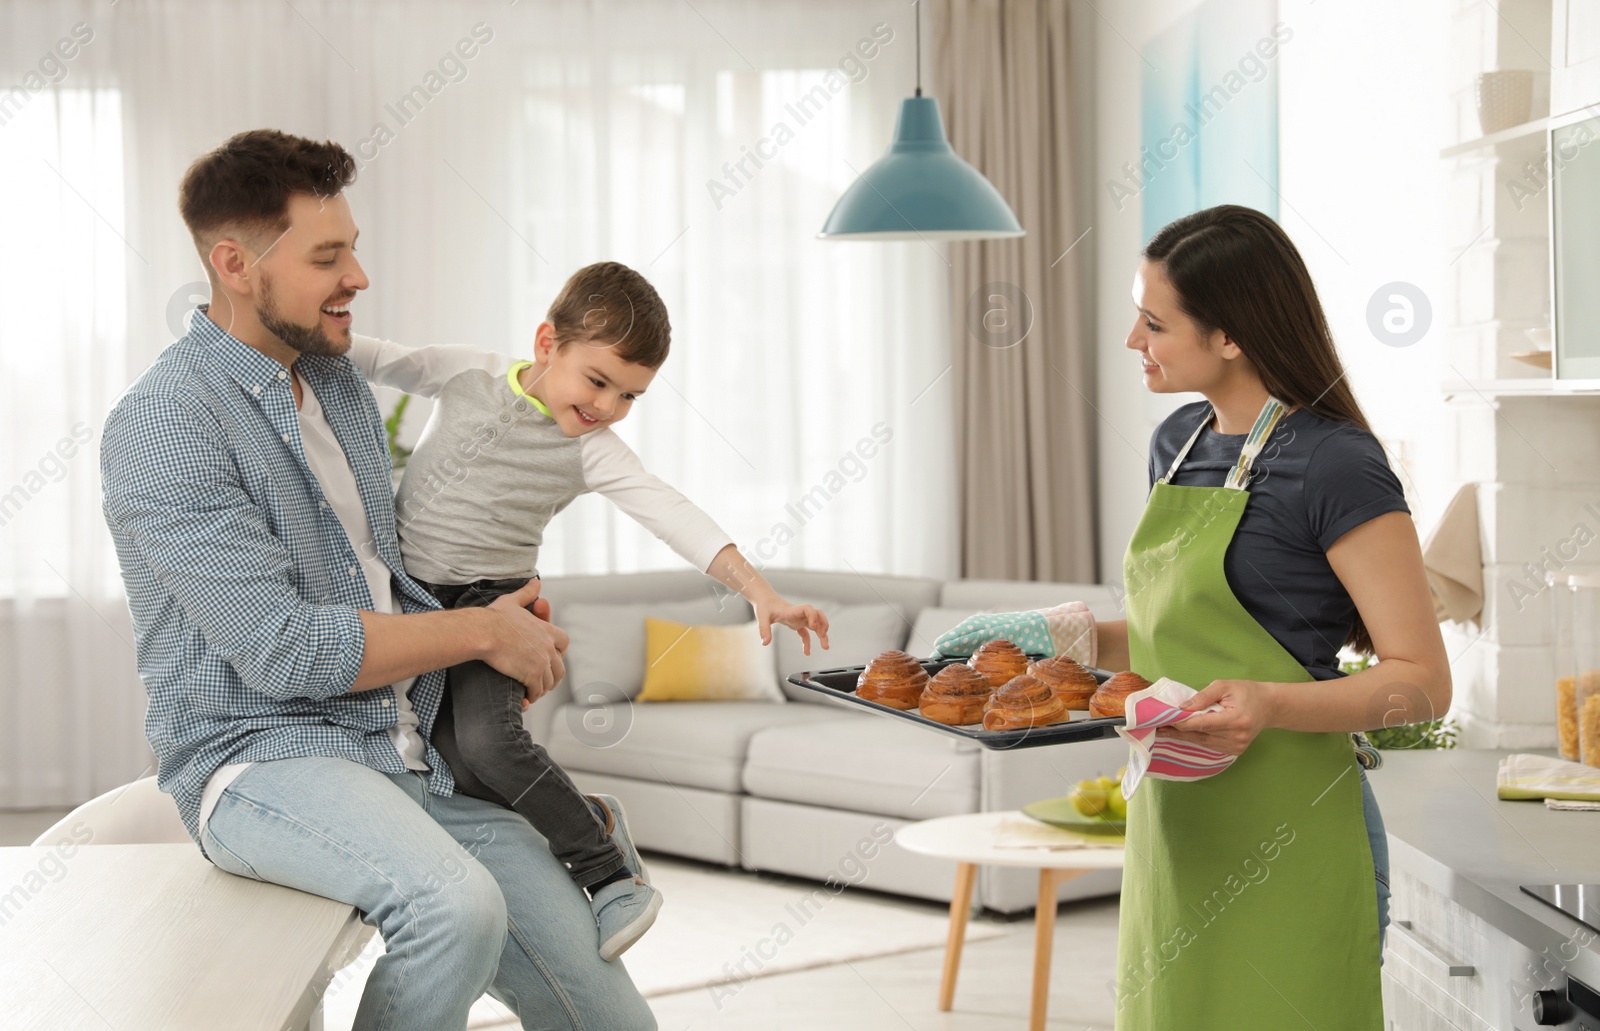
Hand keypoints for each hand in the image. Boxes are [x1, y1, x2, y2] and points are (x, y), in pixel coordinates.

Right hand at [482, 578, 569, 707]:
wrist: (482, 632)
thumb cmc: (494, 617)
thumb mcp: (512, 601)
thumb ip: (526, 593)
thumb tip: (535, 582)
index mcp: (547, 630)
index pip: (564, 643)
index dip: (558, 652)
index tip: (548, 658)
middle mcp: (548, 647)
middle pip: (560, 667)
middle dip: (552, 675)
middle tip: (540, 681)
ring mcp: (542, 662)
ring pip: (550, 682)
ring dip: (542, 688)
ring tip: (532, 691)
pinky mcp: (532, 675)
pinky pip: (536, 692)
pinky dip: (531, 697)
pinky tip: (524, 699)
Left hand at [755, 595, 829, 654]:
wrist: (765, 600)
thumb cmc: (764, 606)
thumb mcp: (762, 618)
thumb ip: (764, 630)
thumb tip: (765, 643)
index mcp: (792, 610)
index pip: (807, 609)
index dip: (813, 616)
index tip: (813, 626)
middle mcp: (799, 614)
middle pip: (818, 615)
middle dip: (823, 625)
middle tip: (823, 637)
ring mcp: (799, 619)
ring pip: (816, 624)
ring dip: (822, 633)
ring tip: (825, 646)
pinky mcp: (797, 624)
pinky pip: (806, 633)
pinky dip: (808, 642)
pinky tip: (807, 653)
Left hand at [1154, 679, 1278, 755]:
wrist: (1269, 706)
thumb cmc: (1246, 692)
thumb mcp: (1224, 686)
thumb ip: (1203, 697)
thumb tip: (1182, 708)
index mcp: (1236, 719)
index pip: (1203, 724)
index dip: (1182, 723)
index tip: (1164, 720)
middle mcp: (1237, 736)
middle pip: (1200, 735)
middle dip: (1178, 731)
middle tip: (1157, 727)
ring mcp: (1237, 746)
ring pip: (1203, 743)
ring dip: (1184, 737)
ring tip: (1165, 731)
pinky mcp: (1236, 751)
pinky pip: (1210, 746)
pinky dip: (1196, 739)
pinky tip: (1182, 735)